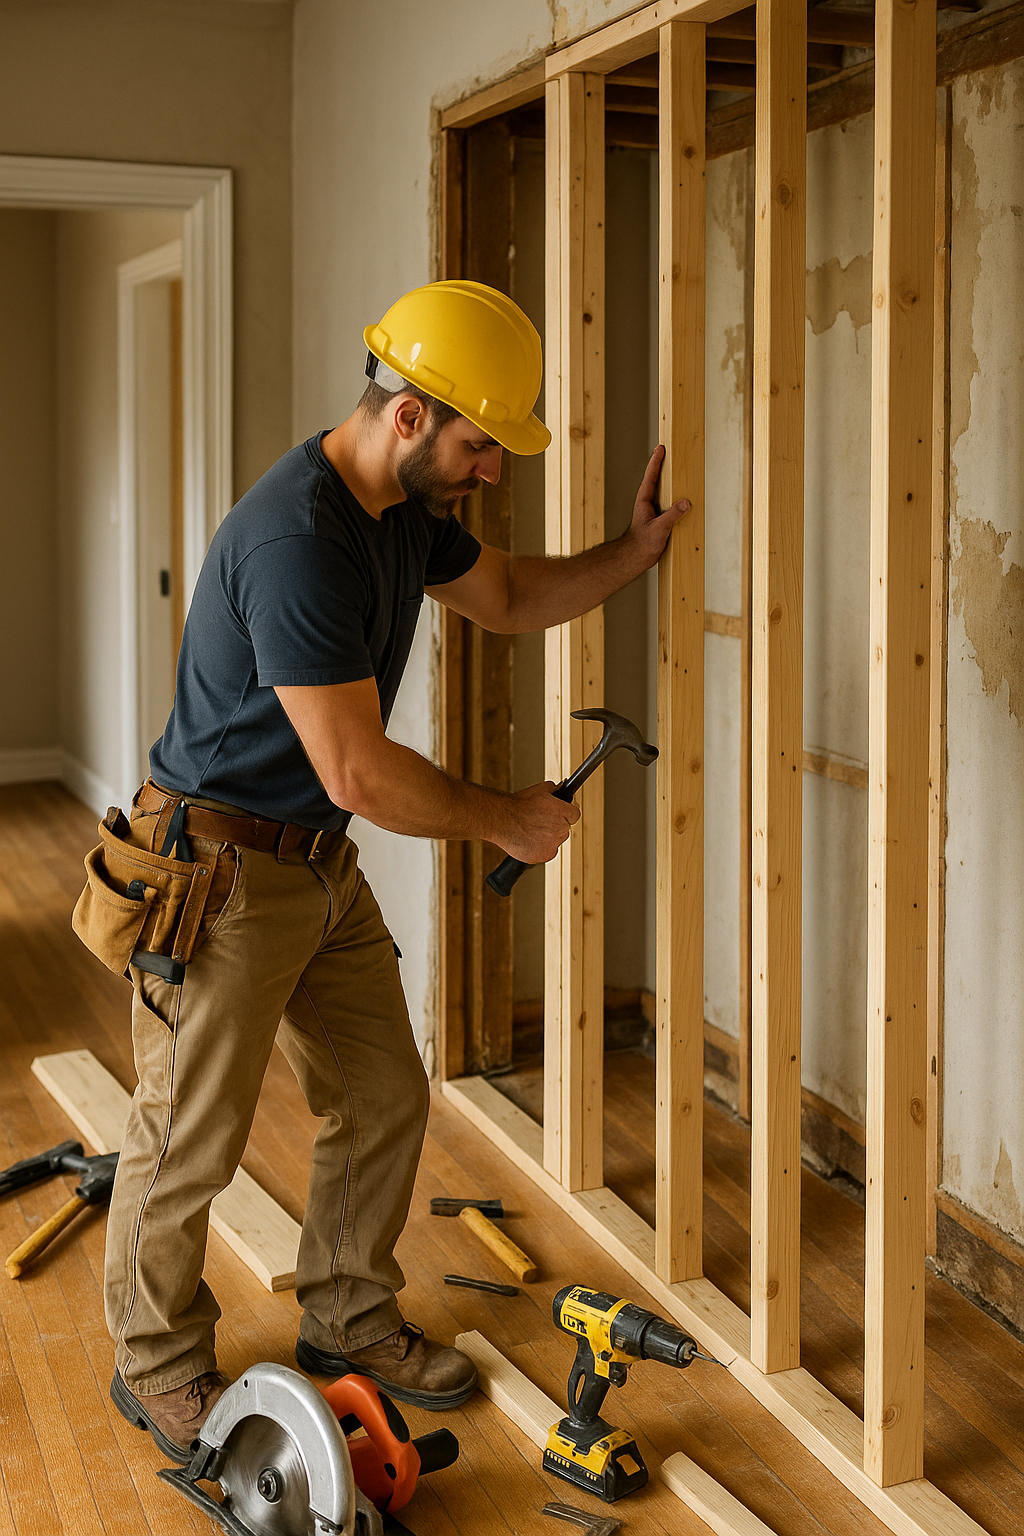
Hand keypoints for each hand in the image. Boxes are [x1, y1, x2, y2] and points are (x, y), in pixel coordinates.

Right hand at [500, 780, 579, 864]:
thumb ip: (554, 789)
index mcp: (562, 812)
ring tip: (530, 831)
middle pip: (564, 829)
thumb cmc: (517, 805)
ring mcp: (553, 844)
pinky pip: (546, 853)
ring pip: (555, 842)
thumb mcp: (538, 790)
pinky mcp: (545, 855)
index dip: (565, 814)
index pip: (574, 815)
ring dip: (547, 838)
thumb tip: (560, 788)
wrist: (501, 819)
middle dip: (554, 826)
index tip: (557, 815)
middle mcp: (561, 829)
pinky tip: (528, 841)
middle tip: (539, 822)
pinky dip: (539, 849)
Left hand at [626, 445, 689, 569]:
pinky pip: (670, 504)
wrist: (636, 558)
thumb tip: (686, 503)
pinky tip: (685, 497)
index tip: (660, 448)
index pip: (651, 476)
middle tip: (669, 451)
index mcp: (644, 500)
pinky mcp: (660, 518)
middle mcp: (649, 502)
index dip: (656, 461)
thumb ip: (672, 515)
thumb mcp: (658, 528)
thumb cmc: (642, 544)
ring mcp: (654, 510)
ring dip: (671, 481)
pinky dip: (677, 498)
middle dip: (663, 465)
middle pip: (657, 479)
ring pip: (664, 491)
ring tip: (679, 468)